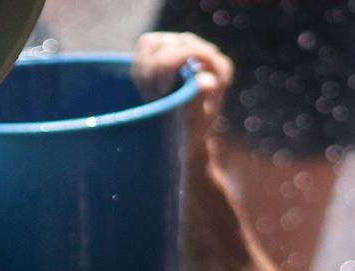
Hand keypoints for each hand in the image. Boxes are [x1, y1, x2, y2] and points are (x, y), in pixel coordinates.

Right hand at [133, 31, 232, 163]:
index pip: (189, 49)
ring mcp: (184, 52)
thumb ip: (197, 102)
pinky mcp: (168, 54)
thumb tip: (205, 81)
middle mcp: (203, 55)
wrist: (181, 143)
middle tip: (152, 98)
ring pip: (152, 44)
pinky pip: (145, 48)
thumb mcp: (194, 124)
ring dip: (143, 71)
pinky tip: (144, 88)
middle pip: (167, 44)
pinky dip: (138, 67)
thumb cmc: (189, 137)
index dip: (167, 66)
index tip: (159, 93)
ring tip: (150, 95)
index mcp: (217, 69)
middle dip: (152, 72)